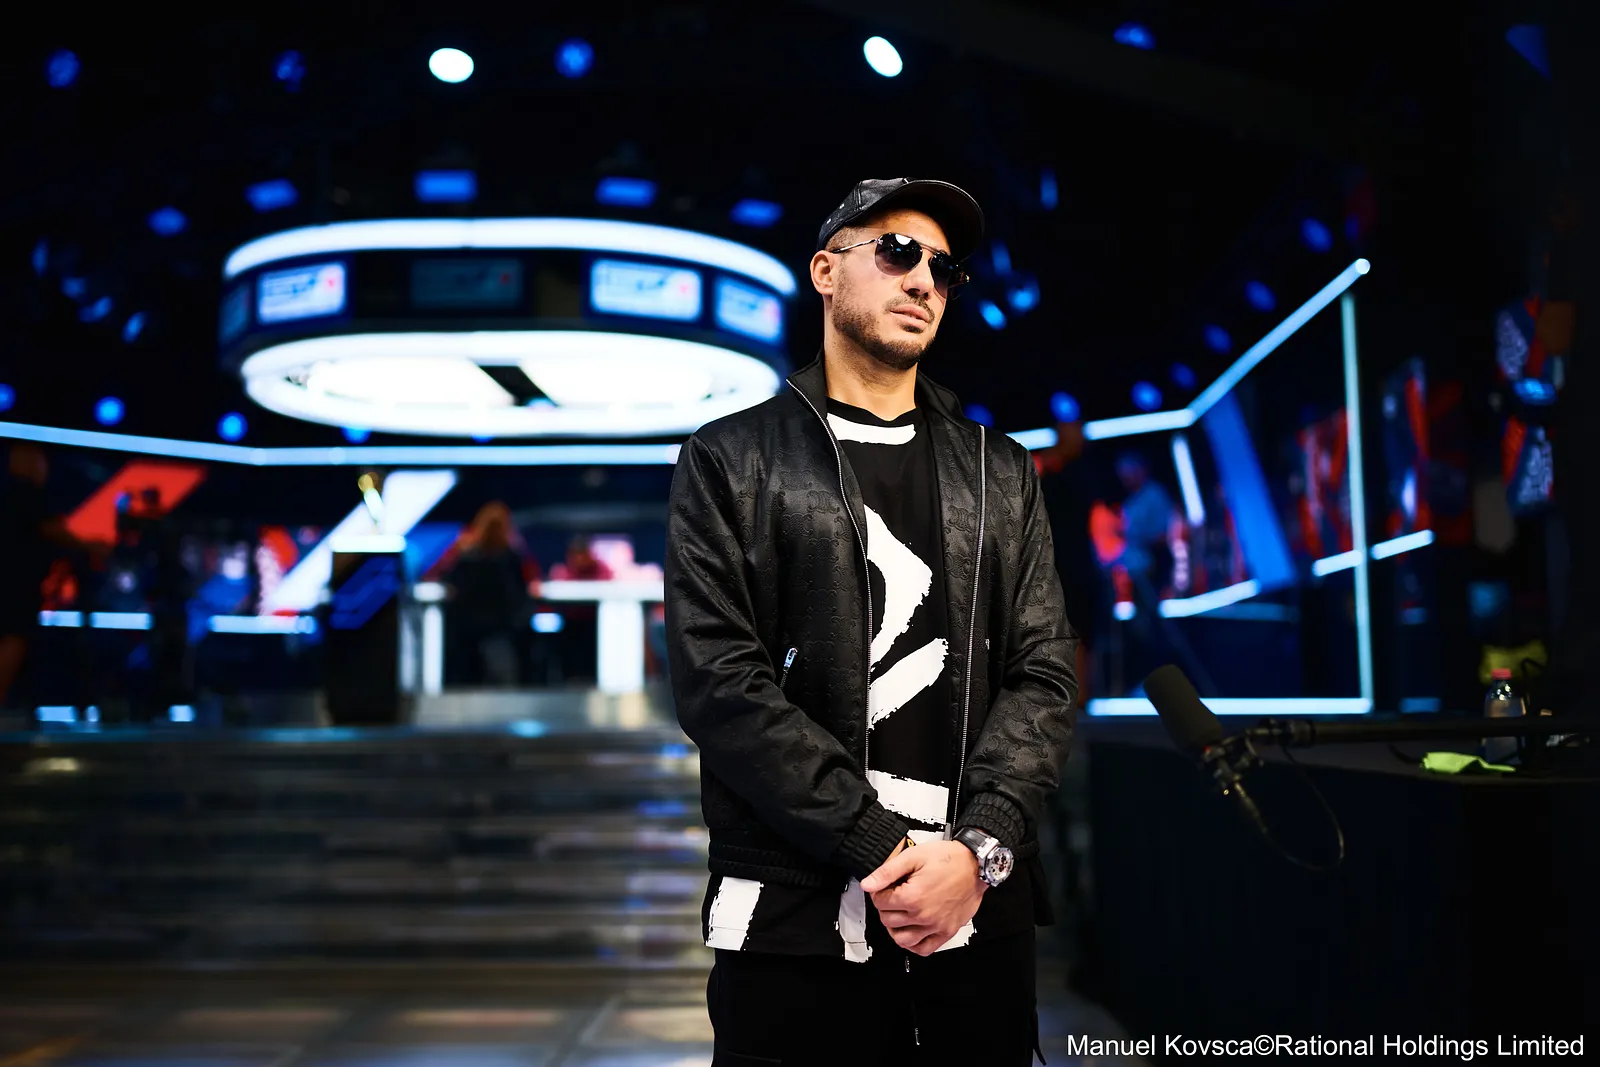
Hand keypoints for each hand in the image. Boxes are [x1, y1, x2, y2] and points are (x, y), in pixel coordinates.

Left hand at [860, 840, 985, 955]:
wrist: (975, 864)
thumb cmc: (948, 859)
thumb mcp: (913, 856)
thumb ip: (887, 872)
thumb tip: (867, 884)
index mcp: (912, 897)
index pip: (880, 902)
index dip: (880, 892)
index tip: (887, 885)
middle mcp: (923, 916)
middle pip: (888, 920)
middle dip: (886, 907)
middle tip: (895, 895)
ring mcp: (935, 926)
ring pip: (902, 939)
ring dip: (895, 928)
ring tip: (900, 914)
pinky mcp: (947, 932)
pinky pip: (924, 949)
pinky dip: (913, 944)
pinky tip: (912, 930)